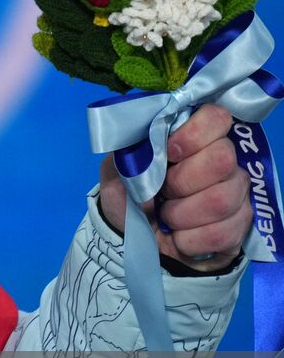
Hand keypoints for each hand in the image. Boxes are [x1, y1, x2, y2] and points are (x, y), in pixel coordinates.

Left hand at [98, 103, 251, 272]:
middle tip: (163, 192)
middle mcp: (225, 161)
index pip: (217, 117)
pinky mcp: (240, 227)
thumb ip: (130, 150)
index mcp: (195, 138)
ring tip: (166, 216)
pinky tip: (178, 237)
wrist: (133, 239)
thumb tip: (144, 139)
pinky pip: (221, 234)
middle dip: (181, 181)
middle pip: (222, 159)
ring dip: (180, 214)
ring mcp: (238, 194)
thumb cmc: (129, 196)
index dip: (193, 134)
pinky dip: (188, 239)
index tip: (169, 152)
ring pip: (221, 200)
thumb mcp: (118, 170)